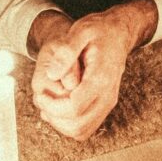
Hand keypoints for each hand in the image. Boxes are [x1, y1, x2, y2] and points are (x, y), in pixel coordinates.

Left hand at [30, 0, 157, 140]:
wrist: (121, 32)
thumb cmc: (100, 29)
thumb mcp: (81, 30)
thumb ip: (66, 52)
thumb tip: (51, 75)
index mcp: (101, 78)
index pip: (74, 108)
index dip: (52, 106)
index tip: (40, 93)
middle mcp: (108, 95)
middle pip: (78, 125)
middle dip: (54, 117)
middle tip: (42, 100)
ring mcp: (108, 102)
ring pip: (82, 130)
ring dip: (60, 124)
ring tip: (48, 104)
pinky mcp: (105, 105)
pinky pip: (86, 127)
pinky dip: (69, 124)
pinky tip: (58, 107)